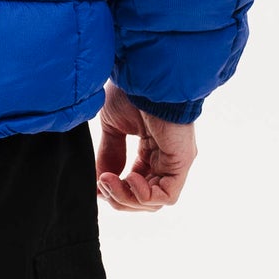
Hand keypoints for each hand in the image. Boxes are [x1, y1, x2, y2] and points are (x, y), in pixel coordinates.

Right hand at [95, 85, 196, 214]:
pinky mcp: (181, 163)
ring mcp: (176, 163)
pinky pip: (167, 196)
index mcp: (152, 150)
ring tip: (109, 180)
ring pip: (153, 201)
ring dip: (126, 197)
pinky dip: (144, 195)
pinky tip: (128, 178)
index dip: (115, 191)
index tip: (96, 184)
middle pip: (144, 199)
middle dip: (118, 197)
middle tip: (101, 183)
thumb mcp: (113, 128)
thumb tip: (101, 181)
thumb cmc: (131, 93)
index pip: (136, 185)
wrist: (144, 77)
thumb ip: (109, 155)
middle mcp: (166, 160)